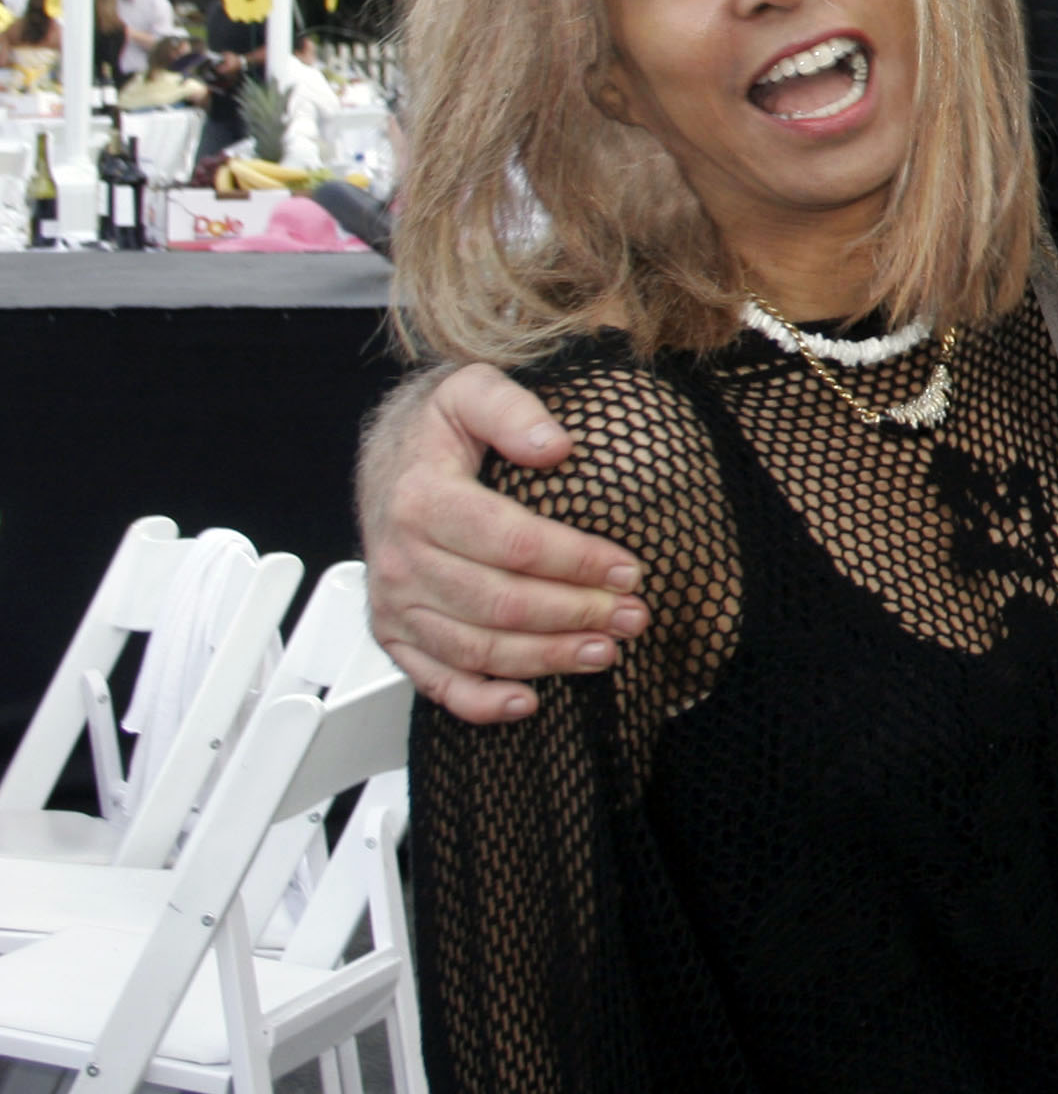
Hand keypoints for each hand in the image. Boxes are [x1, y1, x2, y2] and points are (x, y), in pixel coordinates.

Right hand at [358, 364, 647, 723]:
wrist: (388, 456)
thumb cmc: (439, 428)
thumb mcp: (473, 391)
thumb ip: (513, 409)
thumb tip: (555, 444)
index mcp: (422, 500)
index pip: (512, 544)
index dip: (577, 562)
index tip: (629, 569)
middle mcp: (403, 559)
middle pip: (500, 604)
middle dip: (576, 615)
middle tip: (633, 616)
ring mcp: (397, 602)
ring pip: (476, 648)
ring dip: (546, 659)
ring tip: (606, 653)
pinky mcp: (395, 632)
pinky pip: (434, 681)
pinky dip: (480, 701)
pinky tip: (528, 703)